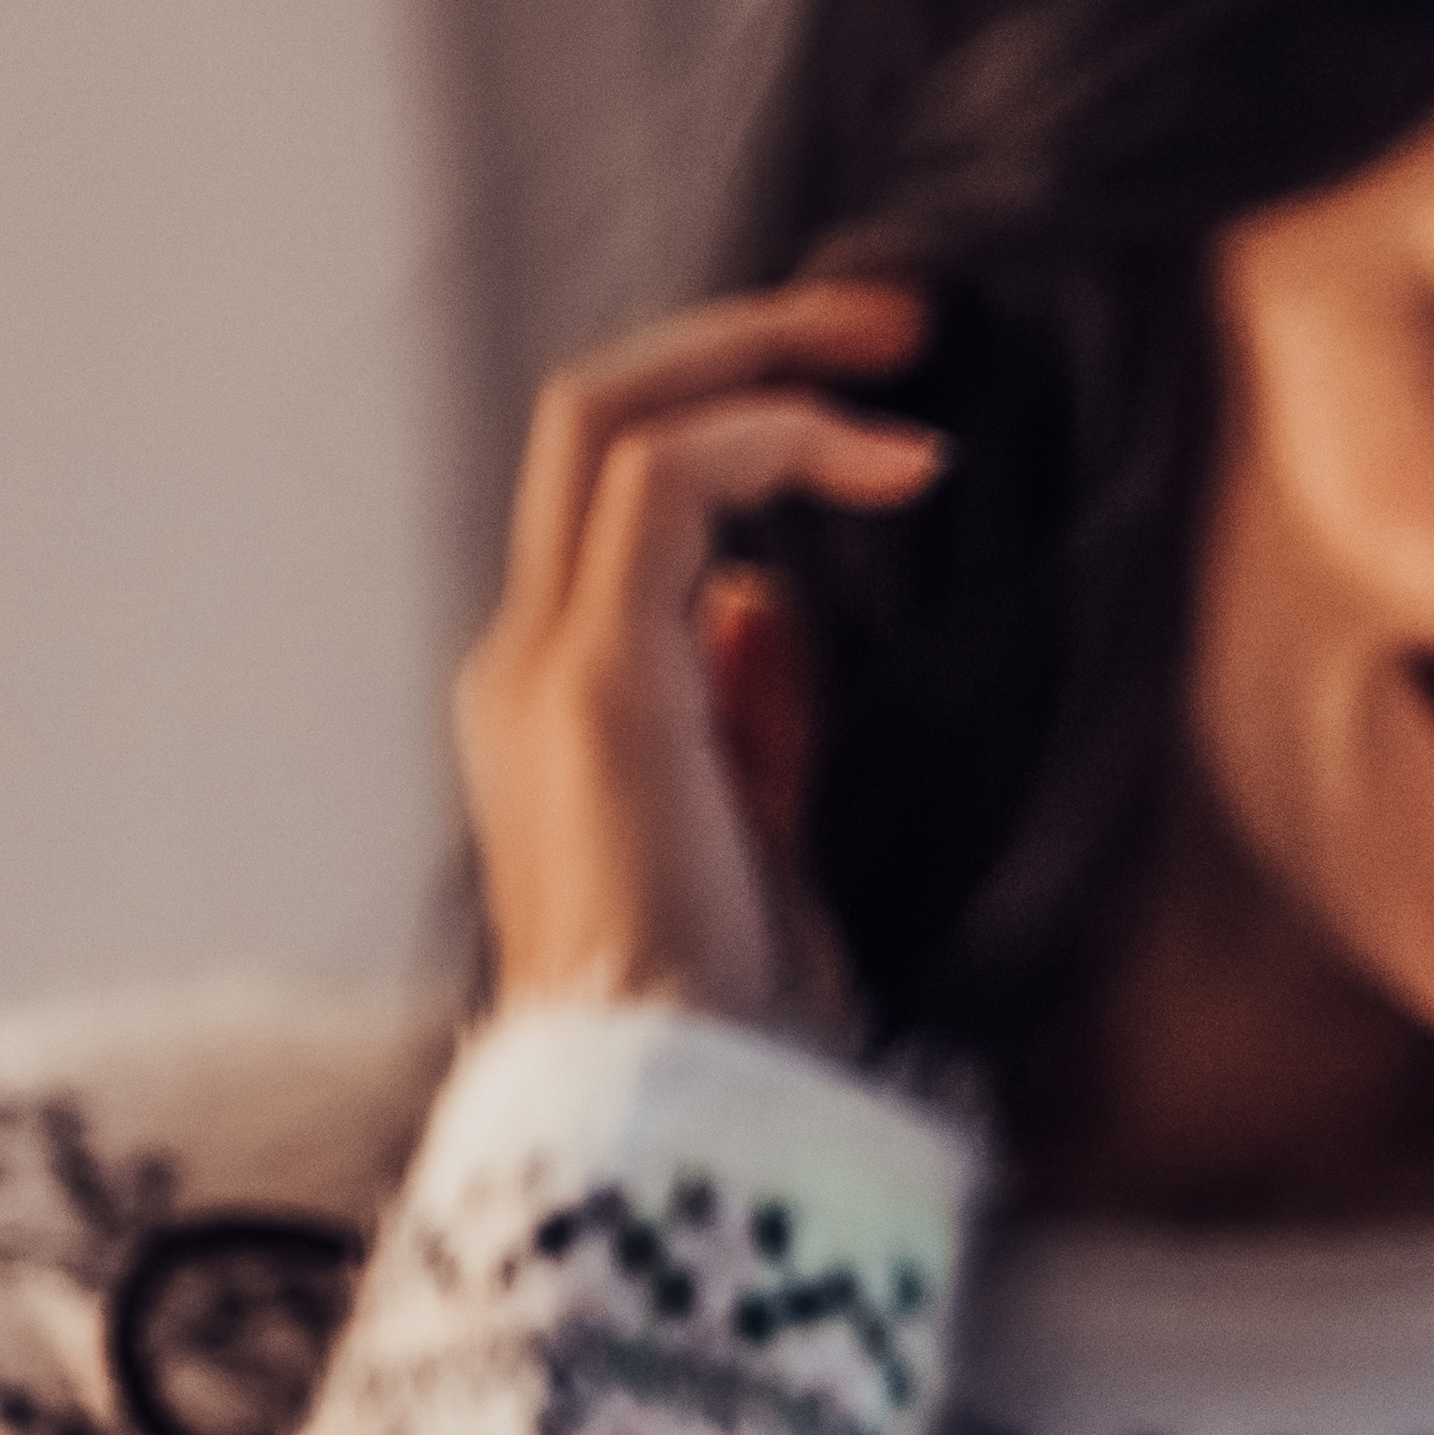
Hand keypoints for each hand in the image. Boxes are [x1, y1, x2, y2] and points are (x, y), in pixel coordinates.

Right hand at [454, 278, 941, 1040]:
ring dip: (762, 353)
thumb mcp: (766, 842)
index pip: (620, 494)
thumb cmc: (737, 1022)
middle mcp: (529, 658)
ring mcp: (547, 661)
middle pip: (595, 418)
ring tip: (904, 348)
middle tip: (902, 317)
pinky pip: (663, 477)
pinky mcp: (597, 678)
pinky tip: (895, 462)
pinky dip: (778, 435)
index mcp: (564, 698)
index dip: (746, 419)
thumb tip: (770, 601)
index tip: (894, 417)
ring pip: (608, 413)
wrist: (684, 1117)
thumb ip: (755, 721)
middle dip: (746, 342)